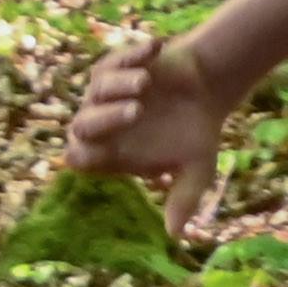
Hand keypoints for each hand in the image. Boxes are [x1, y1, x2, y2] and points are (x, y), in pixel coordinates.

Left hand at [68, 33, 233, 240]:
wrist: (208, 90)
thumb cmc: (196, 133)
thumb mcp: (196, 167)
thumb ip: (183, 199)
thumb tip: (176, 236)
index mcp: (111, 154)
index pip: (78, 159)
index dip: (88, 157)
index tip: (113, 151)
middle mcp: (100, 124)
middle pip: (81, 126)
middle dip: (105, 118)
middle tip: (137, 111)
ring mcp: (104, 93)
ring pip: (95, 90)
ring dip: (118, 85)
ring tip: (147, 81)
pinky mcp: (117, 65)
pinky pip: (114, 61)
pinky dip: (133, 54)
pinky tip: (157, 49)